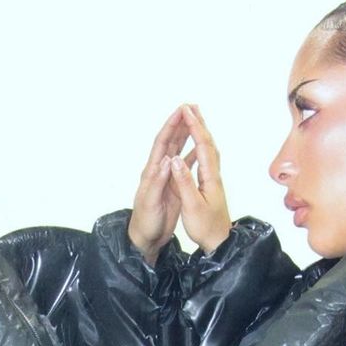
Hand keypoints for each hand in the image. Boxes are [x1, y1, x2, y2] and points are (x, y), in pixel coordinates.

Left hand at [127, 106, 195, 265]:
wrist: (146, 238)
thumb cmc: (146, 222)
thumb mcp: (150, 202)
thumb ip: (157, 181)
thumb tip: (166, 160)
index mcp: (152, 172)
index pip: (162, 143)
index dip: (170, 126)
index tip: (181, 111)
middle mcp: (159, 171)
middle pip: (170, 142)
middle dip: (179, 124)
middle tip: (191, 108)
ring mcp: (167, 178)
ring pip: (178, 151)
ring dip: (186, 135)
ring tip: (196, 121)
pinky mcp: (175, 186)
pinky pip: (184, 166)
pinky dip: (191, 155)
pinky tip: (199, 149)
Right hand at [169, 105, 231, 254]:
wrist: (220, 243)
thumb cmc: (205, 228)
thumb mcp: (192, 206)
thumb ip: (184, 182)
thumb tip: (176, 159)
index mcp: (209, 178)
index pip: (202, 145)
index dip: (194, 126)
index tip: (185, 110)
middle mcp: (214, 175)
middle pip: (208, 143)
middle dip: (199, 123)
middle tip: (190, 106)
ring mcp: (213, 180)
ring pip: (208, 150)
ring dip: (201, 132)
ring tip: (193, 119)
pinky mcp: (210, 186)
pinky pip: (205, 159)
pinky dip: (200, 146)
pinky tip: (197, 147)